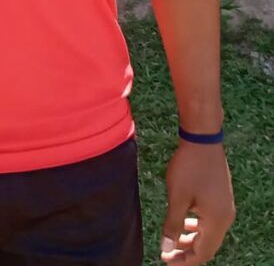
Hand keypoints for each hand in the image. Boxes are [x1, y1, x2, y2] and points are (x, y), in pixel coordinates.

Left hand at [160, 142, 234, 262]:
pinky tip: (184, 220)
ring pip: (209, 232)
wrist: (203, 139)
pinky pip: (211, 220)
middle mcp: (226, 217)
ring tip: (174, 238)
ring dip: (192, 238)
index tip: (166, 260)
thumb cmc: (189, 167)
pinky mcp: (222, 196)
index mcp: (217, 221)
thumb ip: (172, 225)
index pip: (203, 253)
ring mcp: (226, 206)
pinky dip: (197, 225)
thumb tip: (167, 250)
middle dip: (188, 252)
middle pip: (208, 245)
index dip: (184, 260)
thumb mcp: (177, 197)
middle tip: (168, 254)